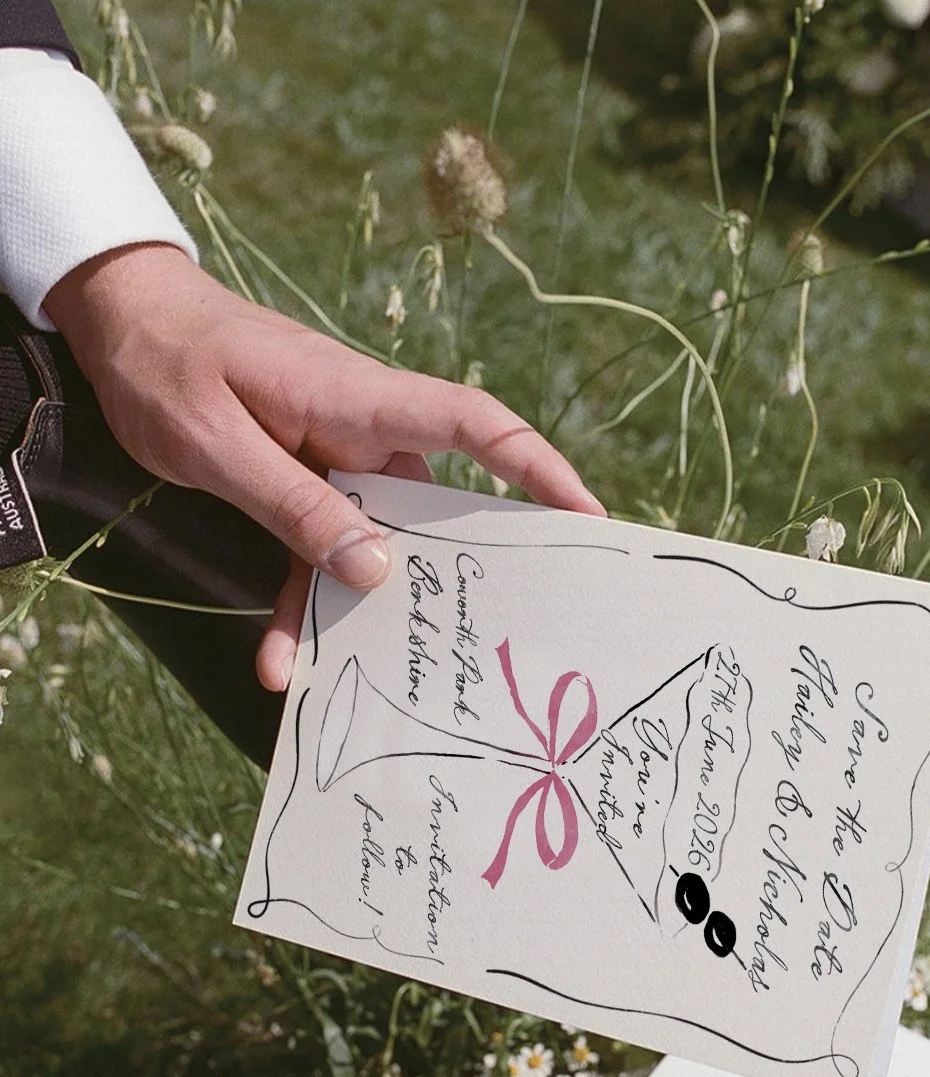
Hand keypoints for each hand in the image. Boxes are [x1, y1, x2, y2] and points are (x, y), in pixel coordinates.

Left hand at [45, 243, 604, 690]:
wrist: (122, 322)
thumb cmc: (168, 363)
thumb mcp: (218, 443)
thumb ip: (294, 507)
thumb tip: (375, 570)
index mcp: (360, 400)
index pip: (474, 425)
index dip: (538, 468)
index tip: (587, 516)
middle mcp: (365, 433)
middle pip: (440, 504)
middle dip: (470, 569)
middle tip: (502, 634)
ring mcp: (338, 461)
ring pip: (374, 546)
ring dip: (365, 612)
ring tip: (366, 681)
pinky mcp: (306, 485)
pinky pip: (320, 551)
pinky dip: (305, 603)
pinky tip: (282, 659)